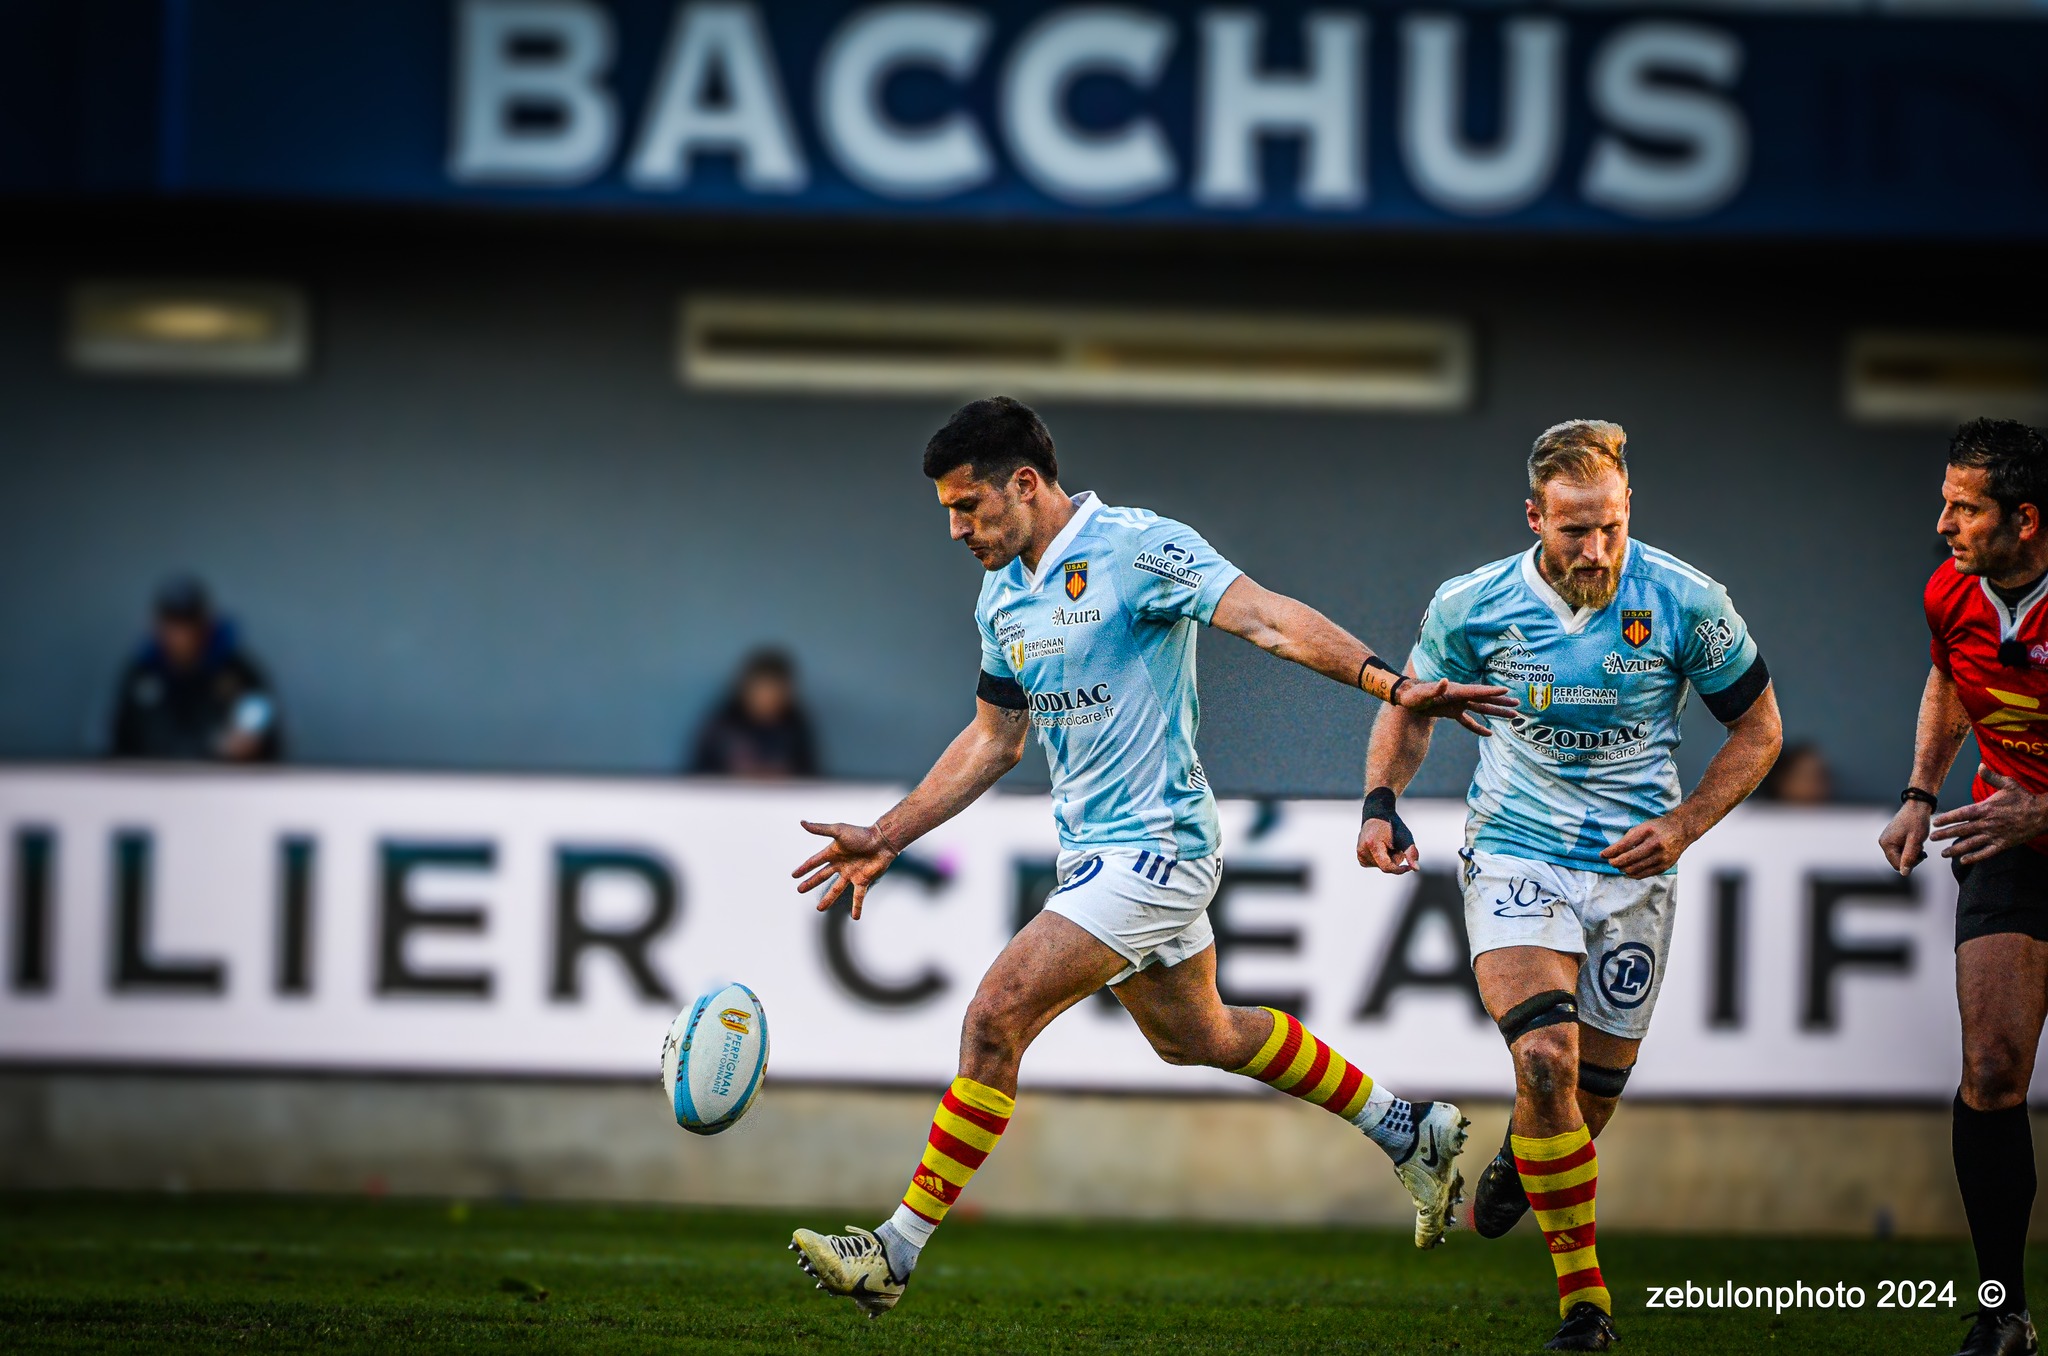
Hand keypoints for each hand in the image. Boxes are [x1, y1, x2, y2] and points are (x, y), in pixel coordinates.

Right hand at [791, 821, 899, 918]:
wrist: (883, 841)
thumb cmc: (861, 834)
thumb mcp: (838, 830)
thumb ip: (820, 829)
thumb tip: (801, 822)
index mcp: (833, 852)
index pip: (815, 862)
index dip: (804, 868)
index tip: (794, 875)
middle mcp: (841, 864)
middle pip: (822, 876)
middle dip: (811, 883)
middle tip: (800, 890)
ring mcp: (851, 874)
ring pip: (836, 889)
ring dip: (828, 899)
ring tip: (819, 909)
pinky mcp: (863, 880)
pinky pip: (858, 896)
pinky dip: (857, 907)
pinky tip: (855, 917)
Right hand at [1356, 818, 1418, 874]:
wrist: (1377, 815)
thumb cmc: (1392, 825)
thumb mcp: (1405, 837)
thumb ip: (1411, 853)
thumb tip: (1416, 869)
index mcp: (1372, 844)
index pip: (1386, 866)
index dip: (1399, 869)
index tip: (1408, 867)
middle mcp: (1362, 850)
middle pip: (1385, 867)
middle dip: (1394, 860)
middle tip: (1396, 846)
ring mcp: (1360, 853)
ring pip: (1380, 867)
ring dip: (1388, 859)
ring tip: (1388, 845)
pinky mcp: (1359, 855)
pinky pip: (1375, 864)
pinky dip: (1382, 859)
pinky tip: (1382, 849)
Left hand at [1396, 677, 1519, 735]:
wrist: (1406, 698)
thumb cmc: (1414, 694)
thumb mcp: (1424, 693)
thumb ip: (1436, 689)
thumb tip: (1445, 681)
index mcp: (1456, 691)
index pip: (1477, 691)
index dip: (1492, 692)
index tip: (1507, 691)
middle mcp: (1460, 696)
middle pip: (1485, 700)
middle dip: (1501, 702)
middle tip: (1518, 705)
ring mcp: (1457, 704)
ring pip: (1481, 709)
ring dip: (1496, 712)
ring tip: (1512, 715)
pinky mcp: (1452, 712)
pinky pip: (1468, 721)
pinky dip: (1478, 728)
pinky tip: (1489, 733)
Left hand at [1601, 813, 1695, 878]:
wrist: (1681, 830)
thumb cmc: (1657, 828)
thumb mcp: (1641, 827)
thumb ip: (1627, 839)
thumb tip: (1611, 853)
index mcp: (1647, 831)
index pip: (1624, 845)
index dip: (1611, 852)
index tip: (1602, 855)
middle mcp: (1655, 844)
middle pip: (1629, 859)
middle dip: (1615, 862)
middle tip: (1610, 862)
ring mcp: (1661, 856)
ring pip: (1635, 869)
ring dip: (1623, 869)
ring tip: (1619, 866)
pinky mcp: (1665, 866)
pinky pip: (1644, 874)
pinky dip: (1633, 874)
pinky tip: (1628, 870)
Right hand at [1878, 800, 1932, 875]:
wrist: (1917, 805)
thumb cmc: (1917, 821)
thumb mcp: (1915, 841)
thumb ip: (1909, 857)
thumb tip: (1904, 874)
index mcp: (1886, 844)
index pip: (1898, 865)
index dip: (1912, 863)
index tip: (1922, 853)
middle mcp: (1883, 842)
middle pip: (1898, 862)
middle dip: (1911, 858)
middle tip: (1921, 847)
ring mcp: (1887, 839)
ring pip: (1900, 856)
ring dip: (1911, 853)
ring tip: (1918, 843)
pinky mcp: (1892, 837)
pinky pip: (1900, 850)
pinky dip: (1909, 848)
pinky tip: (1914, 840)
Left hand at [1931, 766, 2047, 864]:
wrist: (2042, 814)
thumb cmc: (2023, 798)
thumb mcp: (2008, 784)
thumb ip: (1991, 777)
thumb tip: (1980, 766)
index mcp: (1986, 808)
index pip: (1961, 814)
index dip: (1947, 818)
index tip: (1935, 822)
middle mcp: (1987, 823)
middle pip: (1962, 830)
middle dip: (1945, 834)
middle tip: (1931, 838)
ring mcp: (1995, 835)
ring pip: (1971, 843)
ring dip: (1955, 849)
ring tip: (1943, 853)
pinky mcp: (2003, 845)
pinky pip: (1986, 853)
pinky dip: (1974, 857)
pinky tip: (1963, 860)